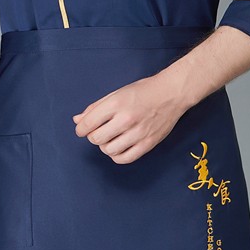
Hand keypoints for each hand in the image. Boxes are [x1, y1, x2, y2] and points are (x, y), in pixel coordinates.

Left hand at [71, 72, 188, 163]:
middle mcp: (126, 119)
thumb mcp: (117, 93)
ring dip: (105, 147)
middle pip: (97, 139)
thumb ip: (96, 107)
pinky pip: (125, 159)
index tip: (83, 129)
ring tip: (110, 139)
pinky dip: (117, 156)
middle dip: (93, 137)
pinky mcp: (147, 144)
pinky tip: (118, 148)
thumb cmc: (143, 91)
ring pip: (109, 150)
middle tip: (99, 132)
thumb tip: (77, 120)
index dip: (81, 129)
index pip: (88, 124)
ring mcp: (138, 133)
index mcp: (116, 103)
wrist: (171, 93)